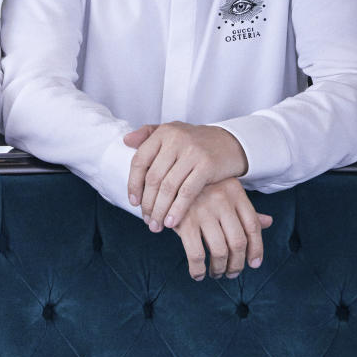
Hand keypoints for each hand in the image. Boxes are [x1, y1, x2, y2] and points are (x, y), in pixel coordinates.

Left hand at [125, 121, 247, 231]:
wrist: (231, 143)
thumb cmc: (197, 141)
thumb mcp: (173, 131)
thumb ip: (148, 134)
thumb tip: (125, 140)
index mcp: (163, 132)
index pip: (140, 161)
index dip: (134, 184)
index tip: (133, 202)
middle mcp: (176, 140)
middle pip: (153, 178)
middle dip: (147, 203)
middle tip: (146, 219)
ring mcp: (192, 152)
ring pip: (168, 188)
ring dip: (160, 210)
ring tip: (156, 225)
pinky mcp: (206, 166)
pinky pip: (186, 193)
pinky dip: (176, 210)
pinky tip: (171, 222)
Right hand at [171, 178, 271, 280]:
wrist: (166, 177)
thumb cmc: (199, 188)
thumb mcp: (224, 192)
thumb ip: (244, 209)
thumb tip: (269, 222)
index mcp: (235, 191)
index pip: (253, 226)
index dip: (257, 249)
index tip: (254, 264)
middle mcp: (221, 199)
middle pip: (238, 242)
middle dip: (237, 264)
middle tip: (232, 273)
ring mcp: (203, 210)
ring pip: (220, 251)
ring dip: (219, 269)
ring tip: (216, 273)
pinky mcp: (184, 221)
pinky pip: (196, 254)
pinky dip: (198, 270)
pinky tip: (198, 274)